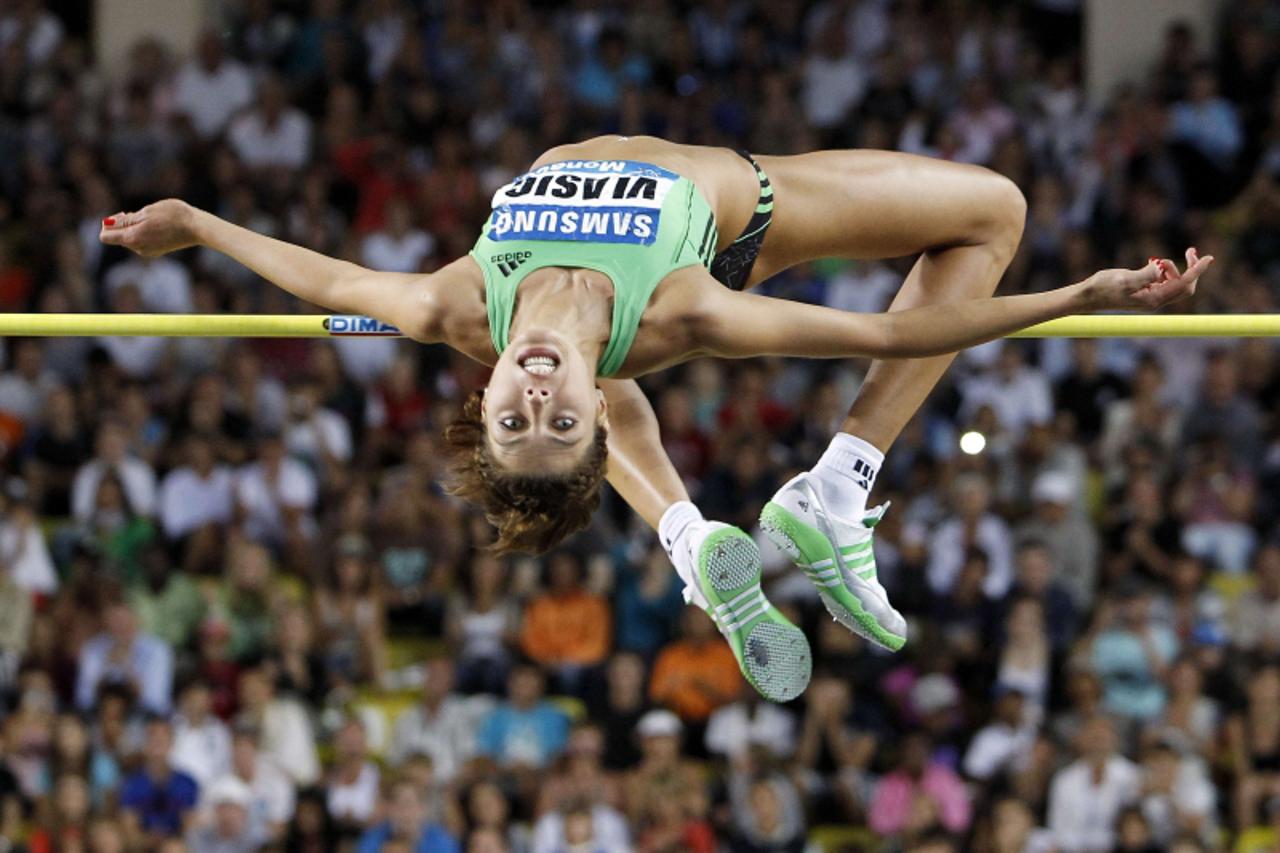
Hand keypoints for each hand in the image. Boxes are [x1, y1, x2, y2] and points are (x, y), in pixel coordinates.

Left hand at [99, 200, 200, 256]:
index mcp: (132, 239)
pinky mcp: (157, 251)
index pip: (105, 236)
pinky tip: (158, 226)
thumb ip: (125, 220)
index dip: (108, 224)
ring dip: (134, 227)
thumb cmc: (172, 216)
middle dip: (122, 225)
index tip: (123, 215)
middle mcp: (138, 248)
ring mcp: (148, 251)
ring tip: (151, 219)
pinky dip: (144, 232)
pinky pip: (142, 241)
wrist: (197, 227)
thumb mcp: (146, 212)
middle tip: (137, 213)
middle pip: (118, 237)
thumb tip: (107, 224)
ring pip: (130, 238)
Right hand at [1081, 248, 1212, 310]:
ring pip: (1177, 283)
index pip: (1184, 284)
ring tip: (1157, 260)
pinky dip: (1167, 270)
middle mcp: (1156, 300)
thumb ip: (1145, 275)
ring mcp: (1151, 297)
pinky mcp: (1145, 292)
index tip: (1209, 258)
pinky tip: (1156, 264)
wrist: (1087, 296)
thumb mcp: (1124, 279)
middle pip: (1186, 286)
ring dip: (1176, 268)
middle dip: (1191, 269)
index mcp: (1154, 299)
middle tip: (1189, 250)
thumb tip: (1162, 267)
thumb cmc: (1102, 288)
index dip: (1197, 270)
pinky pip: (1166, 281)